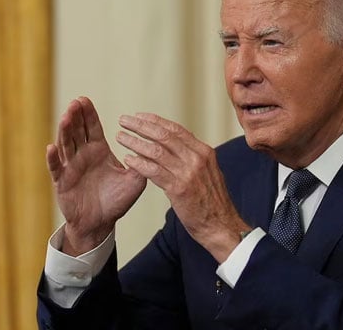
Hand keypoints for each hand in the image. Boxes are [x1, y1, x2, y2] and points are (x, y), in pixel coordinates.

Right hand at [47, 97, 146, 255]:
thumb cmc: (116, 201)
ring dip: (64, 131)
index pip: (92, 127)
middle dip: (76, 116)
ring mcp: (70, 167)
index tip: (84, 99)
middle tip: (76, 102)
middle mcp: (82, 155)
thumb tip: (153, 149)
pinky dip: (53, 158)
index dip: (88, 114)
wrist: (100, 223)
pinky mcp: (62, 182)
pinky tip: (51, 147)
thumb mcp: (135, 181)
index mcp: (99, 151)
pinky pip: (56, 168)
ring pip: (65, 144)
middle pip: (77, 131)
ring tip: (66, 117)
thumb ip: (142, 165)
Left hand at [116, 113, 249, 262]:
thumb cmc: (212, 203)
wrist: (221, 225)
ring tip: (121, 137)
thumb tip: (177, 147)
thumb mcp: (208, 173)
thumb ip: (193, 158)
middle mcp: (197, 158)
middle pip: (164, 135)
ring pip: (156, 151)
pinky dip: (139, 163)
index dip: (155, 121)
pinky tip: (128, 159)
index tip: (140, 117)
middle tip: (124, 120)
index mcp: (204, 152)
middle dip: (141, 126)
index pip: (176, 129)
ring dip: (135, 142)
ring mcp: (188, 173)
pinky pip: (154, 171)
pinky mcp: (179, 189)